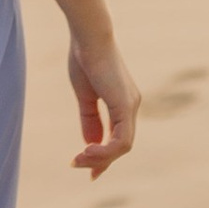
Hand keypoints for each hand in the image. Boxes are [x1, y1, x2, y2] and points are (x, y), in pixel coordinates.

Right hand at [68, 24, 138, 178]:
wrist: (88, 37)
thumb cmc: (84, 58)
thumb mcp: (85, 94)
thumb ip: (90, 118)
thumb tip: (90, 142)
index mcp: (123, 103)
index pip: (119, 137)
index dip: (104, 156)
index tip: (88, 170)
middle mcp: (132, 106)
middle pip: (121, 145)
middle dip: (100, 160)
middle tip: (76, 164)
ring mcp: (131, 106)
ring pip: (123, 146)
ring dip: (100, 157)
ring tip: (78, 158)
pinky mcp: (125, 106)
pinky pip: (121, 140)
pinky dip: (105, 150)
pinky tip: (88, 150)